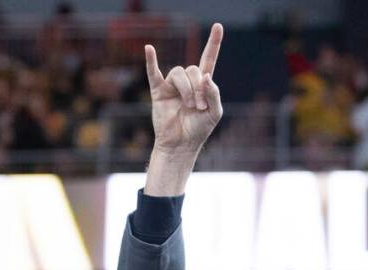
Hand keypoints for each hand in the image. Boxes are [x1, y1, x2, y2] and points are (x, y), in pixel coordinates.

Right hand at [145, 22, 222, 155]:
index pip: (208, 59)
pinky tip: (149, 49)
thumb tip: (206, 75)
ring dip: (187, 90)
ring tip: (190, 106)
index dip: (214, 43)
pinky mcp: (159, 91)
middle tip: (199, 107)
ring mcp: (172, 85)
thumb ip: (214, 93)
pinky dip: (151, 60)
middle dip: (198, 88)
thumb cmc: (199, 129)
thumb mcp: (215, 112)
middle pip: (192, 69)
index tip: (218, 26)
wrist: (182, 144)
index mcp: (202, 84)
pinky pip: (153, 72)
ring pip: (179, 73)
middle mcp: (187, 81)